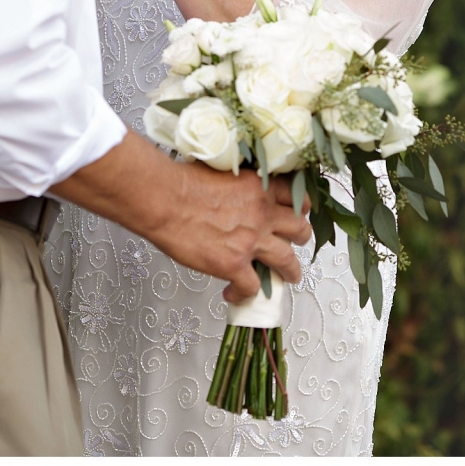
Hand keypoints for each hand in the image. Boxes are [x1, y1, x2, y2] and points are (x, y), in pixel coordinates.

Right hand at [150, 161, 312, 305]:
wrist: (164, 200)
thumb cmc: (183, 182)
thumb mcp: (224, 171)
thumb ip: (241, 184)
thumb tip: (238, 192)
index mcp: (261, 187)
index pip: (296, 198)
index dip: (298, 208)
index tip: (295, 214)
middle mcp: (263, 214)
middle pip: (300, 230)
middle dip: (300, 239)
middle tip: (294, 244)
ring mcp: (251, 242)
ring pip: (287, 262)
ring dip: (290, 272)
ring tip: (287, 277)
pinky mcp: (234, 265)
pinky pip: (251, 288)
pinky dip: (244, 294)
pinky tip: (233, 293)